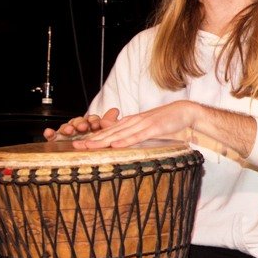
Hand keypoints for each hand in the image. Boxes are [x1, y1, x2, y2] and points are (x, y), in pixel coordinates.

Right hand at [44, 108, 120, 140]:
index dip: (93, 121)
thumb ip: (111, 123)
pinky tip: (49, 132)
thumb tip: (115, 111)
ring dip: (67, 127)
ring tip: (69, 130)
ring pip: (66, 127)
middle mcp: (79, 128)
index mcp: (91, 125)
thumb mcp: (109, 133)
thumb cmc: (99, 141)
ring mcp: (68, 133)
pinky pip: (53, 135)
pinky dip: (50, 133)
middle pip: (77, 122)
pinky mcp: (58, 140)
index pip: (91, 119)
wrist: (90, 155)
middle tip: (83, 127)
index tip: (96, 124)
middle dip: (80, 123)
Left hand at [66, 101, 198, 149]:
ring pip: (119, 134)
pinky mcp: (153, 128)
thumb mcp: (145, 126)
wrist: (183, 111)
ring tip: (89, 146)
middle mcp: (133, 122)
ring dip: (103, 141)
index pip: (108, 131)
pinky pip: (137, 136)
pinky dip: (126, 141)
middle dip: (91, 139)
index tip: (77, 143)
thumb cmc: (165, 120)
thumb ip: (132, 132)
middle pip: (109, 132)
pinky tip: (116, 145)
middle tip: (75, 145)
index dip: (92, 137)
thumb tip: (119, 140)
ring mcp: (142, 125)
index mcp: (130, 122)